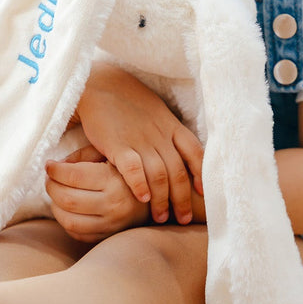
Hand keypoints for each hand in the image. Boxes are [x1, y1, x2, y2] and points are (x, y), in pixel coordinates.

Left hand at [45, 147, 150, 242]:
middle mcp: (113, 205)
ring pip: (69, 220)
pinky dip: (66, 221)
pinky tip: (66, 208)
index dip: (55, 170)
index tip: (49, 165)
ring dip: (54, 206)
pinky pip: (78, 234)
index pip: (73, 176)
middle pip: (67, 199)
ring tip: (55, 193)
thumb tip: (56, 166)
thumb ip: (83, 157)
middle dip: (51, 186)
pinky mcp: (108, 236)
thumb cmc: (131, 169)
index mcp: (114, 180)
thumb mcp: (112, 153)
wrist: (160, 196)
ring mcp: (111, 224)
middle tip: (49, 178)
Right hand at [75, 61, 202, 224]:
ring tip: (160, 217)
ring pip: (159, 174)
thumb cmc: (128, 101)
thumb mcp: (156, 112)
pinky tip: (141, 198)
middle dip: (182, 198)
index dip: (202, 174)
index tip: (203, 195)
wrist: (99, 84)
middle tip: (182, 219)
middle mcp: (158, 134)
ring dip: (162, 199)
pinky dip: (139, 184)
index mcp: (170, 125)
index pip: (195, 152)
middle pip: (178, 171)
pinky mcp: (117, 143)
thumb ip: (168, 132)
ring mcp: (139, 139)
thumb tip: (182, 151)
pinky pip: (133, 167)